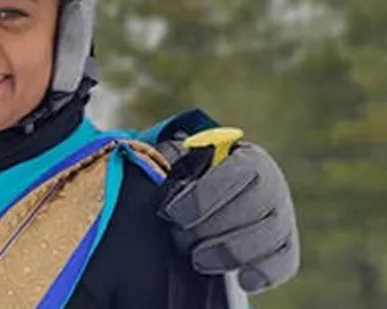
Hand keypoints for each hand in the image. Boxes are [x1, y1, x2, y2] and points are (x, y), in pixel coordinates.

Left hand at [156, 138, 299, 293]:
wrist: (214, 202)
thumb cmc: (193, 180)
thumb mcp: (181, 164)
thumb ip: (169, 160)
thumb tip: (153, 163)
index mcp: (247, 158)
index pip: (236, 172)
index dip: (203, 196)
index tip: (172, 214)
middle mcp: (273, 186)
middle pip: (253, 207)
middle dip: (211, 228)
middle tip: (181, 240)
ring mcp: (283, 218)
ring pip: (269, 237)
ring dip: (230, 253)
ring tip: (198, 260)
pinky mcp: (286, 248)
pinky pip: (285, 262)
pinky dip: (265, 272)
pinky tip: (242, 280)